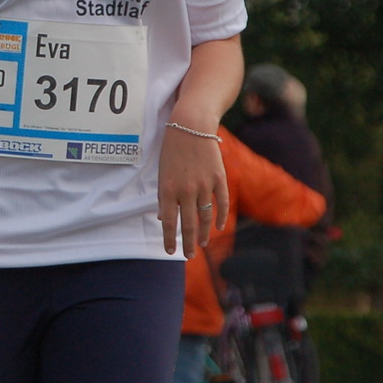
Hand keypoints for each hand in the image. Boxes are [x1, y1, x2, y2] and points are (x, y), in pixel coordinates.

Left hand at [157, 125, 227, 254]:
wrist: (191, 126)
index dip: (170, 239)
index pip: (169, 222)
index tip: (171, 252)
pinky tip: (218, 227)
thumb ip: (164, 197)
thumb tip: (164, 219)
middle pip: (188, 225)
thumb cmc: (172, 150)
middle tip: (189, 256)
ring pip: (205, 217)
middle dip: (187, 243)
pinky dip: (220, 217)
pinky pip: (221, 203)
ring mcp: (204, 185)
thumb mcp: (162, 172)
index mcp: (168, 189)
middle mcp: (186, 190)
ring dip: (203, 234)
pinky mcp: (218, 178)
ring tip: (202, 245)